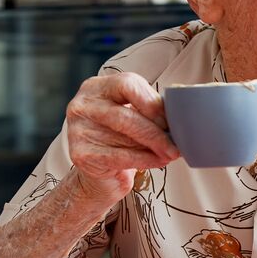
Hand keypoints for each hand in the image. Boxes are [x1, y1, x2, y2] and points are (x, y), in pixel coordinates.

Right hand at [64, 73, 179, 203]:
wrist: (100, 172)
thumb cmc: (121, 138)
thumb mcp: (132, 115)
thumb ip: (148, 108)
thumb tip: (178, 113)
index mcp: (96, 87)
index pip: (126, 84)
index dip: (152, 102)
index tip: (171, 119)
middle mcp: (82, 105)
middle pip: (125, 115)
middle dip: (155, 132)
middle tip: (176, 145)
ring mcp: (78, 129)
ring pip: (124, 137)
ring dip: (153, 147)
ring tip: (171, 153)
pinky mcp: (80, 154)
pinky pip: (120, 157)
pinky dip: (145, 160)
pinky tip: (159, 161)